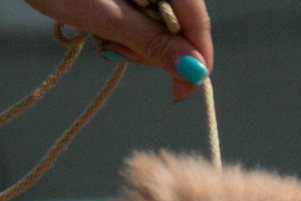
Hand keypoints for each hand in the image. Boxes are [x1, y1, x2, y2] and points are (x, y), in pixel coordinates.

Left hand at [17, 0, 213, 98]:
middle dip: (154, 47)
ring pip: (162, 18)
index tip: (181, 93)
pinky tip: (106, 24)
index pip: (197, 20)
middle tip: (115, 52)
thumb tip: (194, 70)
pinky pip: (146, 8)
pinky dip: (129, 24)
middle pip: (181, 21)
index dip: (195, 59)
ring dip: (138, 38)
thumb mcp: (104, 17)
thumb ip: (151, 41)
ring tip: (103, 36)